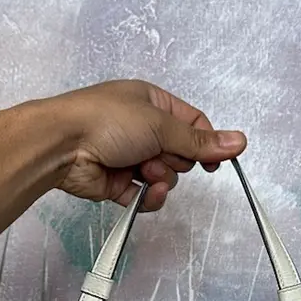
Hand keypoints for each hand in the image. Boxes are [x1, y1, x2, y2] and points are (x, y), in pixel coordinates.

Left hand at [49, 79, 246, 210]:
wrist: (61, 145)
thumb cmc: (104, 120)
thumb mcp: (161, 125)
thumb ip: (200, 141)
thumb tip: (238, 141)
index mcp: (152, 103)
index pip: (193, 125)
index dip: (207, 144)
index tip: (216, 161)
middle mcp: (142, 129)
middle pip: (181, 154)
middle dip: (175, 160)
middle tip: (159, 155)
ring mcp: (130, 157)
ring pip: (166, 177)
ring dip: (160, 177)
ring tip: (142, 170)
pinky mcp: (119, 183)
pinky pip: (146, 196)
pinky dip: (149, 196)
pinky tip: (145, 190)